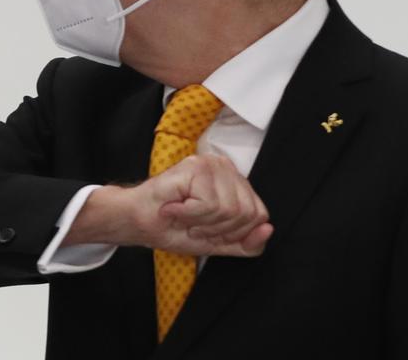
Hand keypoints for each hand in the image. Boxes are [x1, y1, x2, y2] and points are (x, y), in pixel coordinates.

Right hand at [65, 155, 272, 256]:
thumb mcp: (218, 243)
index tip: (207, 229)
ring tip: (183, 215)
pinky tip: (175, 208)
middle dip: (217, 229)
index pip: (258, 215)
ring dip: (201, 223)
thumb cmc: (173, 228)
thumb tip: (269, 229)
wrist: (138, 222)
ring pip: (229, 210)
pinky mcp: (196, 166)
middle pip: (247, 214)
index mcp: (236, 183)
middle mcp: (227, 168)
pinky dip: (190, 215)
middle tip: (192, 223)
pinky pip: (209, 205)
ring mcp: (212, 164)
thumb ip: (247, 243)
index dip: (232, 232)